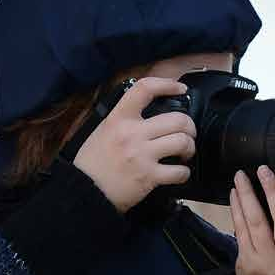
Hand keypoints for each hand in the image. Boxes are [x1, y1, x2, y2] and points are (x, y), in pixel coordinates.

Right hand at [71, 77, 196, 212]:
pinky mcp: (149, 177)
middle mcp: (132, 133)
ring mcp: (142, 155)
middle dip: (189, 126)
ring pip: (182, 142)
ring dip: (189, 148)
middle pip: (177, 119)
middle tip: (187, 133)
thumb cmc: (93, 161)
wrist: (84, 190)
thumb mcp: (103, 130)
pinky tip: (179, 173)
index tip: (181, 89)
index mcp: (119, 118)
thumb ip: (124, 119)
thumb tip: (151, 111)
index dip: (167, 84)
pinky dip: (184, 173)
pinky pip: (179, 171)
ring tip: (184, 153)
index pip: (145, 89)